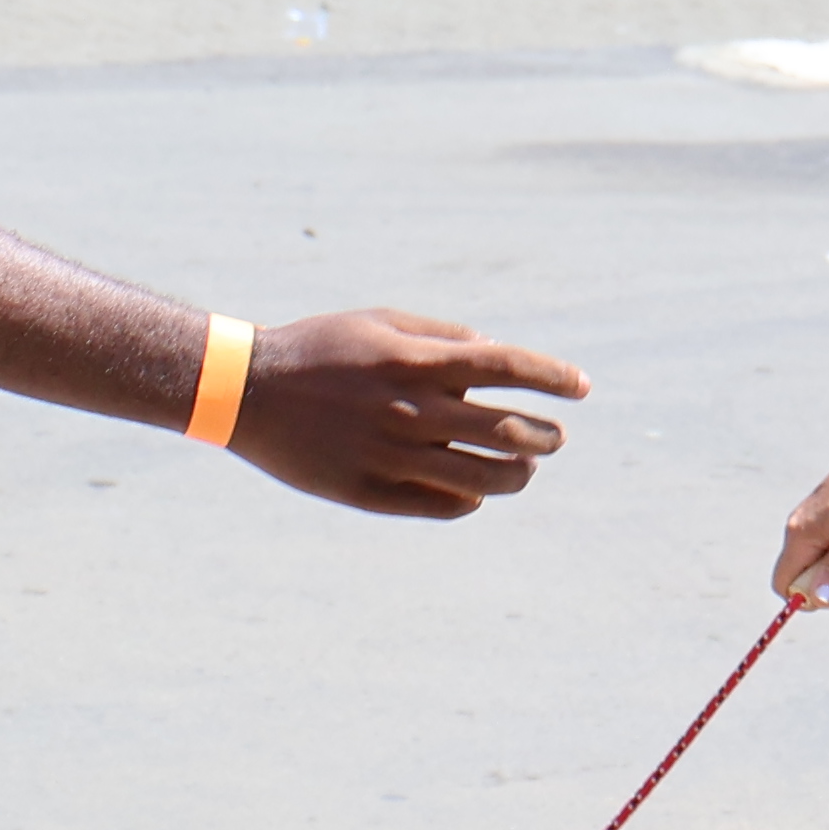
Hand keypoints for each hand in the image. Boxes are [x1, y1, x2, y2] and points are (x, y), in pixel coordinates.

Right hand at [226, 312, 590, 517]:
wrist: (247, 391)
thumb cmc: (319, 349)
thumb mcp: (380, 323)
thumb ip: (441, 337)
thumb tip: (493, 353)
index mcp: (418, 363)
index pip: (509, 369)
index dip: (554, 377)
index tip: (581, 388)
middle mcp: (413, 411)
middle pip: (509, 432)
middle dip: (545, 437)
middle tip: (554, 438)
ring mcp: (393, 456)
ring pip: (483, 480)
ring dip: (517, 477)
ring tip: (524, 472)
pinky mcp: (371, 492)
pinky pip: (442, 506)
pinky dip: (469, 500)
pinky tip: (473, 491)